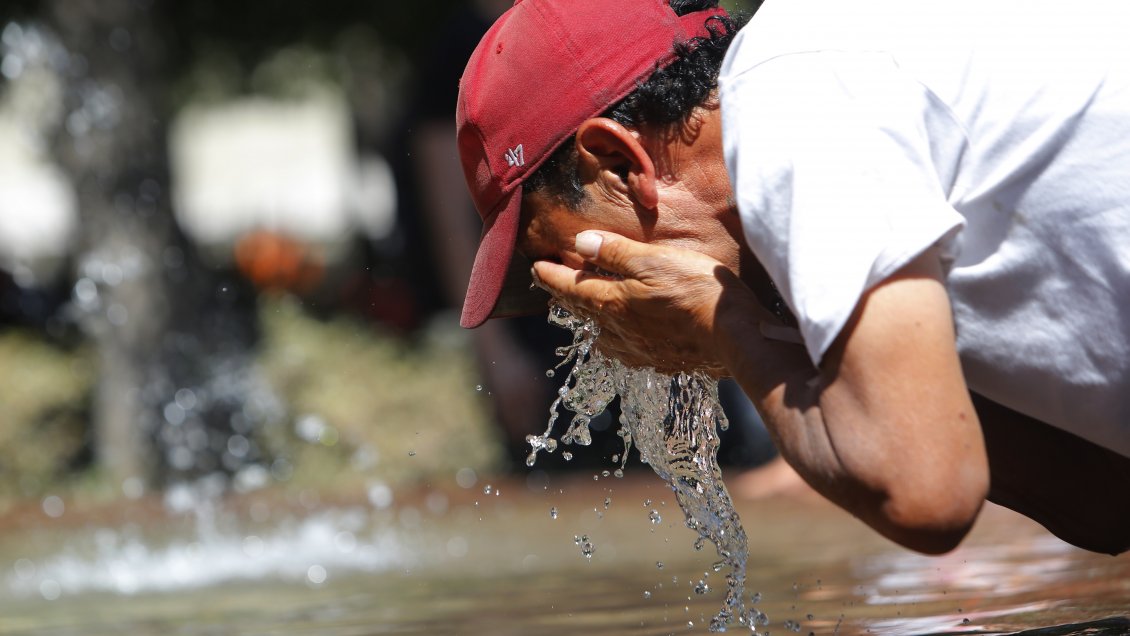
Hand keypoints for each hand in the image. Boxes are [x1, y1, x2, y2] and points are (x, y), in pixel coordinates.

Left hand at [531, 230, 753, 373]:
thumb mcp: (654, 260)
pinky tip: (620, 337)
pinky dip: (613, 338)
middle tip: (552, 283)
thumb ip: (615, 252)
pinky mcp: (660, 360)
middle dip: (564, 295)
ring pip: (601, 333)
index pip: (570, 287)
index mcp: (612, 303)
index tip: (536, 267)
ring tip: (585, 307)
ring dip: (589, 318)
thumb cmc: (695, 292)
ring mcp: (639, 350)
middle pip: (582, 311)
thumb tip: (580, 243)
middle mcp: (618, 331)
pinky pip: (624, 350)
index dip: (550, 276)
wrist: (733, 337)